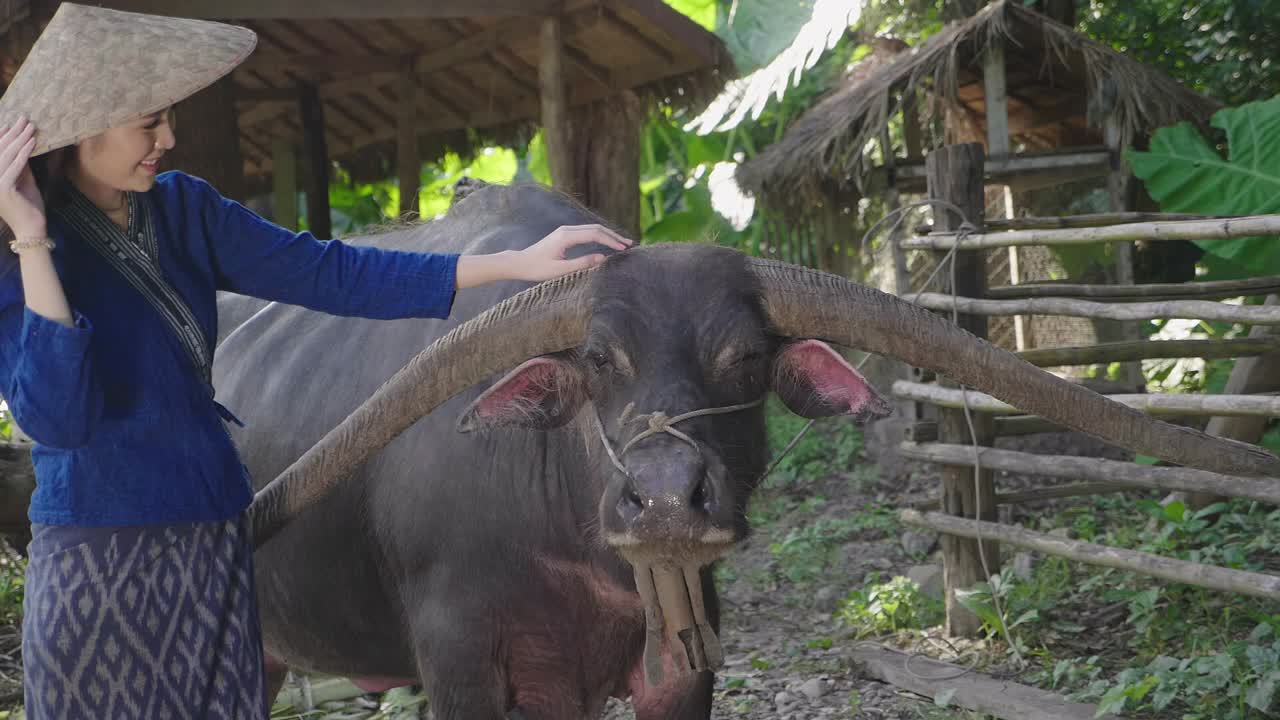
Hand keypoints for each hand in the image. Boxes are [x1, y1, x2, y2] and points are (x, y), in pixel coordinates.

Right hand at [0, 117, 45, 238]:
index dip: (2, 137)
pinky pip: (15, 166)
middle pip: (0, 151)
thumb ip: (21, 166)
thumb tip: (23, 147)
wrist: (31, 229)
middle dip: (13, 133)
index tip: (11, 123)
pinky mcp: (3, 188)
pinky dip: (24, 153)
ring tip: (30, 126)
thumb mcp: (25, 182)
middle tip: (24, 119)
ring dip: (20, 139)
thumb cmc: (29, 207)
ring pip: (7, 156)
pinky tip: (32, 142)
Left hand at [516, 224, 632, 281]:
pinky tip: (607, 241)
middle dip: (614, 236)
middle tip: (629, 244)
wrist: (520, 262)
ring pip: (592, 228)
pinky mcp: (564, 234)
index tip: (624, 249)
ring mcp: (565, 230)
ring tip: (623, 243)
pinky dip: (599, 236)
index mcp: (566, 237)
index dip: (611, 241)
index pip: (595, 234)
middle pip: (596, 228)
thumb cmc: (537, 268)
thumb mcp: (560, 270)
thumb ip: (582, 263)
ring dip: (608, 235)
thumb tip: (602, 258)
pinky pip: (586, 232)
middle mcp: (566, 230)